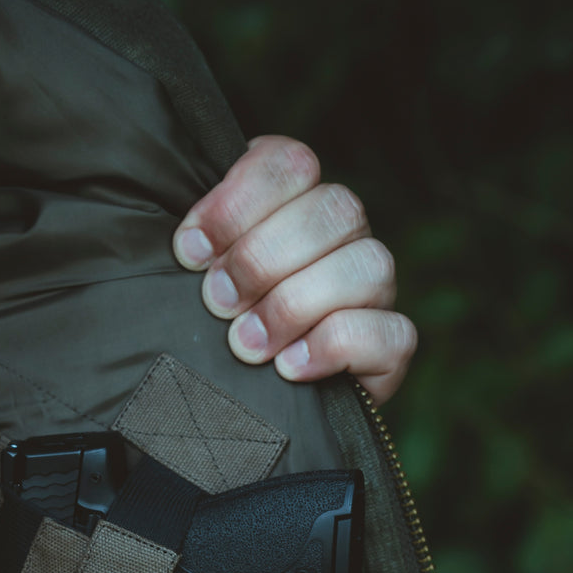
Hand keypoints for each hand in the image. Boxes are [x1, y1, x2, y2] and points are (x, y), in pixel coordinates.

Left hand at [173, 136, 415, 404]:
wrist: (245, 410)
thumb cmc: (207, 330)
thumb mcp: (190, 279)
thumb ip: (191, 247)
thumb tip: (180, 244)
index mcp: (294, 201)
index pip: (290, 163)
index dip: (238, 202)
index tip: (189, 250)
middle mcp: (343, 236)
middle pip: (334, 209)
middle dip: (262, 258)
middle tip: (217, 302)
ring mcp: (373, 290)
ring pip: (368, 265)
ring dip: (295, 304)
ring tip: (245, 344)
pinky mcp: (391, 347)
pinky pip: (391, 332)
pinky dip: (336, 347)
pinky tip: (288, 368)